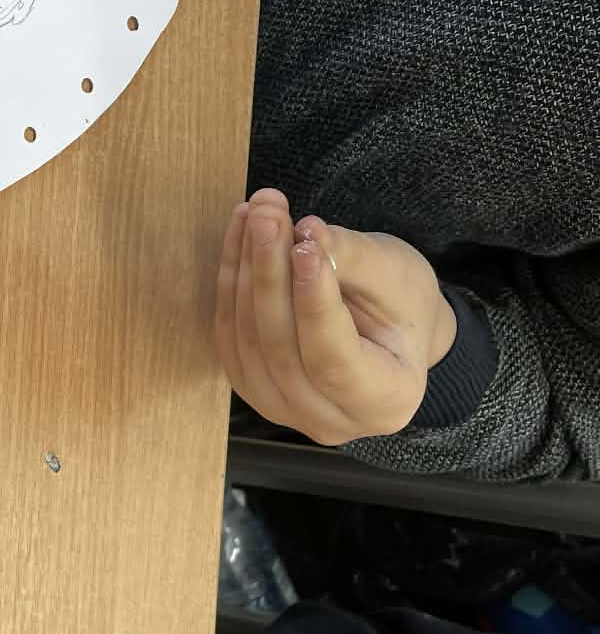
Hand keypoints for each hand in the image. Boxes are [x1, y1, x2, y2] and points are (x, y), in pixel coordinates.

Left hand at [214, 188, 457, 445]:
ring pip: (247, 341)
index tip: (306, 244)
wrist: (388, 331)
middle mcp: (329, 421)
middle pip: (281, 350)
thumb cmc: (404, 305)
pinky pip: (229, 334)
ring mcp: (282, 410)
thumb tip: (306, 231)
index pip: (334, 361)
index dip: (314, 303)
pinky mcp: (251, 385)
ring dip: (244, 270)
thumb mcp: (398, 276)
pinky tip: (240, 233)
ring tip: (257, 212)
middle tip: (269, 212)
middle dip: (270, 273)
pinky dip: (230, 280)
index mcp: (385, 402)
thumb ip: (353, 258)